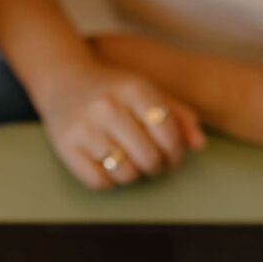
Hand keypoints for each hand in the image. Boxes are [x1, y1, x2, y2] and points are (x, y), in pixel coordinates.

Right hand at [31, 59, 205, 189]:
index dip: (176, 153)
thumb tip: (199, 144)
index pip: (168, 134)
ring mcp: (84, 128)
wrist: (63, 78)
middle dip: (157, 168)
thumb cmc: (113, 90)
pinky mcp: (65, 146)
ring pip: (125, 173)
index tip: (173, 159)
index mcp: (133, 89)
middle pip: (148, 157)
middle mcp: (107, 106)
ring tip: (133, 166)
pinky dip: (110, 182)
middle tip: (154, 165)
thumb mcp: (147, 91)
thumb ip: (178, 115)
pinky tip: (111, 169)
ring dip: (134, 176)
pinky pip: (98, 181)